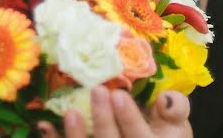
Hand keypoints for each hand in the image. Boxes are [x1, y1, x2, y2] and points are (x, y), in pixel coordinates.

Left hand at [37, 86, 191, 137]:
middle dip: (103, 121)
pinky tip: (44, 125)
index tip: (118, 94)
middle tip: (97, 90)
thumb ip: (176, 109)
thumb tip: (165, 97)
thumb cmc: (164, 137)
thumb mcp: (177, 126)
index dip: (129, 118)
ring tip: (70, 111)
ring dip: (77, 136)